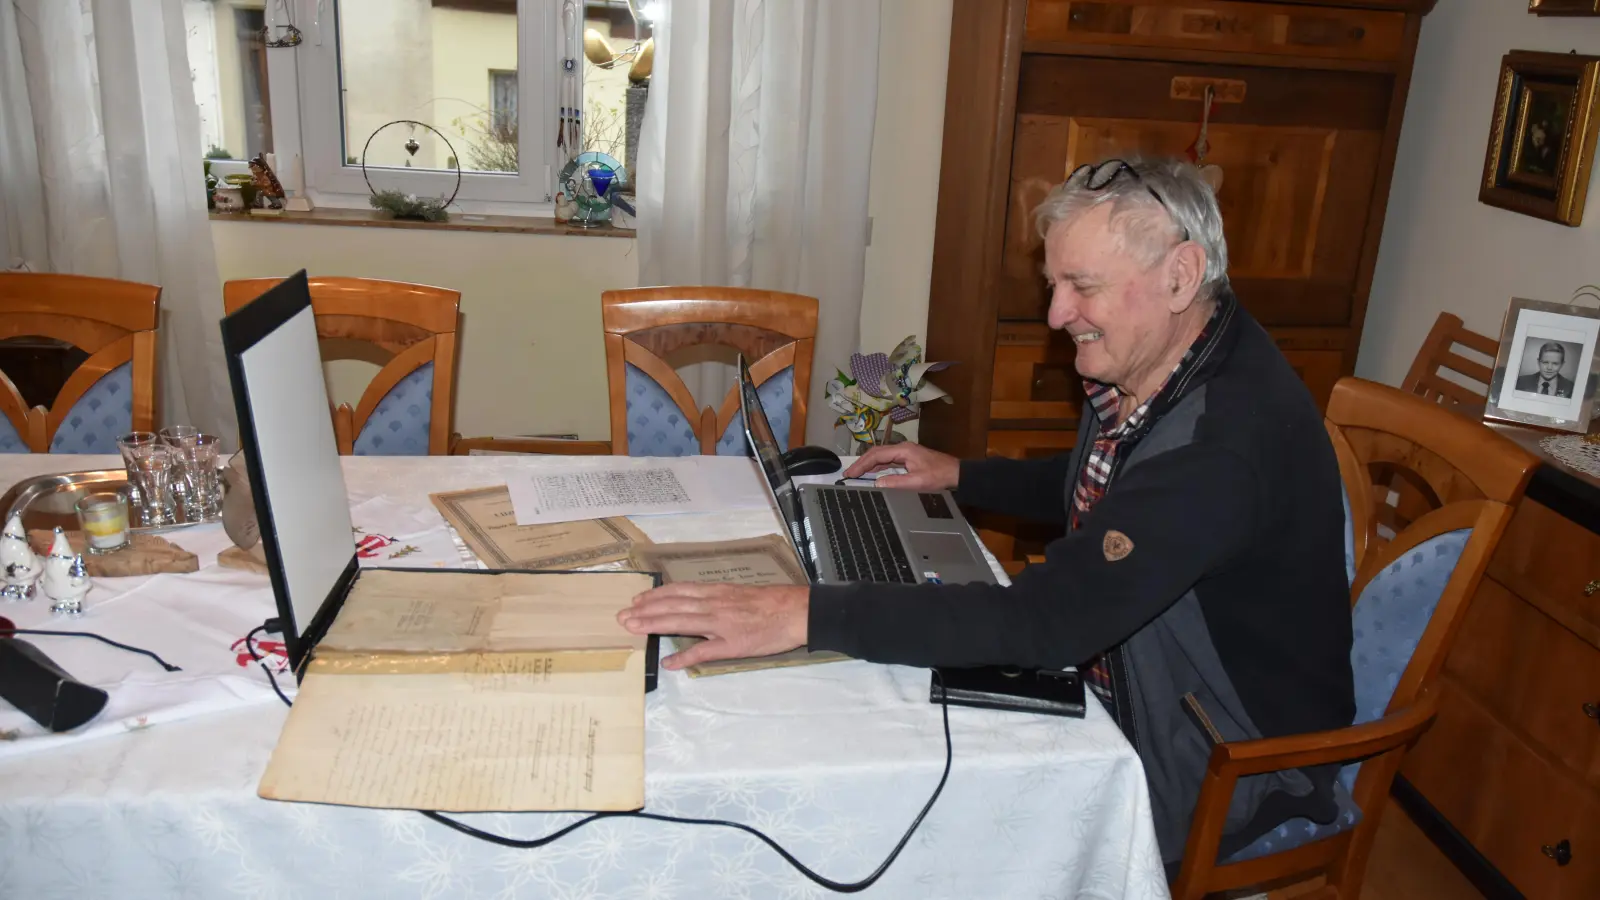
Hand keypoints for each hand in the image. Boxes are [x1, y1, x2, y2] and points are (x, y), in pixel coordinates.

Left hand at [617, 583, 809, 669]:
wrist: (797, 611)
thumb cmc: (772, 602)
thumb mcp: (741, 593)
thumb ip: (718, 599)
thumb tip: (699, 603)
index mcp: (717, 593)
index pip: (679, 591)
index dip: (655, 596)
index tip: (637, 600)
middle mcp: (714, 605)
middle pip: (673, 605)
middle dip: (645, 611)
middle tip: (622, 616)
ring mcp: (721, 624)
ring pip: (681, 622)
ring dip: (654, 625)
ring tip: (633, 629)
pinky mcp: (732, 644)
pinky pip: (704, 650)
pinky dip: (684, 656)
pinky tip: (669, 662)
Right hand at [841, 442, 959, 490]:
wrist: (957, 474)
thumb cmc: (939, 476)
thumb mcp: (917, 482)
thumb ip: (896, 482)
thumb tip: (877, 483)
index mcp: (903, 450)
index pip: (876, 454)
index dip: (861, 464)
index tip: (850, 473)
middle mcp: (903, 449)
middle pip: (877, 453)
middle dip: (861, 463)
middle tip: (848, 474)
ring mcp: (906, 454)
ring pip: (882, 457)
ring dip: (869, 465)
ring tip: (856, 474)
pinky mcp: (909, 460)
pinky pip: (888, 461)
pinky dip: (877, 467)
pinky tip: (872, 474)